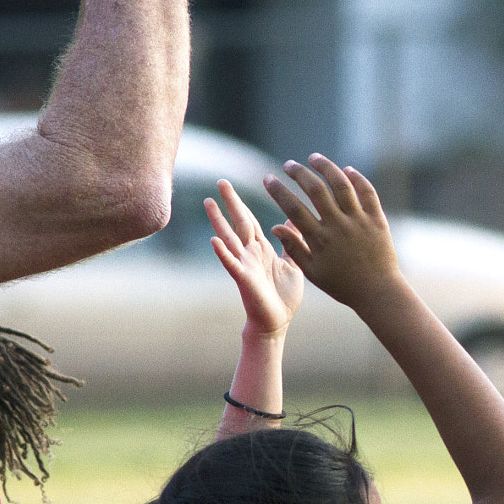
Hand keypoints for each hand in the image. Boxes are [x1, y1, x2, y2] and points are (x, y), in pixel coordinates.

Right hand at [207, 180, 305, 338]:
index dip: (243, 203)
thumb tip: (293, 222)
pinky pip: (232, 264)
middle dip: (231, 202)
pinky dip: (223, 253)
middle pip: (239, 222)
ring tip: (208, 202)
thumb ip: (292, 244)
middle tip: (220, 181)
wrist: (277, 323)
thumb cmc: (284, 296)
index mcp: (262, 249)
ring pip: (229, 238)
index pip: (251, 220)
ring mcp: (245, 265)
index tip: (237, 185)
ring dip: (219, 221)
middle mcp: (251, 253)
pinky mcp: (244, 279)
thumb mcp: (294, 265)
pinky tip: (213, 241)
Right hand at [262, 155, 400, 309]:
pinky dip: (357, 178)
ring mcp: (359, 221)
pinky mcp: (377, 220)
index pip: (293, 208)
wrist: (378, 293)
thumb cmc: (342, 285)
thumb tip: (275, 227)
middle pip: (316, 190)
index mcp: (320, 240)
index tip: (268, 178)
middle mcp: (339, 226)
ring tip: (314, 158)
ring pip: (341, 185)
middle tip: (289, 165)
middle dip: (299, 173)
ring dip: (326, 167)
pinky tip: (346, 170)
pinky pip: (367, 193)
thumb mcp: (313, 272)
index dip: (278, 191)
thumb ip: (294, 248)